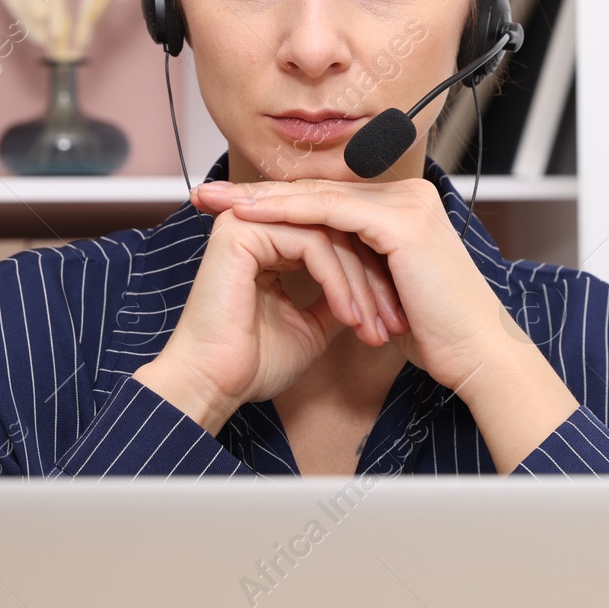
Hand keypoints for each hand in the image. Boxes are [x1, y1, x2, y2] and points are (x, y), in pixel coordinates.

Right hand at [133, 204, 399, 435]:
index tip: (394, 318)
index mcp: (269, 240)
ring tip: (373, 326)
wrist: (214, 386)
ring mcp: (247, 222)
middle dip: (373, 280)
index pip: (336, 239)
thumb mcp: (313, 326)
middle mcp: (258, 223)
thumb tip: (373, 290)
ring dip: (360, 284)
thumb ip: (338, 298)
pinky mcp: (242, 231)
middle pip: (337, 232)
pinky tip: (349, 316)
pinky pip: (312, 243)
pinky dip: (338, 281)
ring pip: (330, 235)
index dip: (371, 277)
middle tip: (394, 321)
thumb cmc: (254, 364)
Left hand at [188, 177, 513, 392]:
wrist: (477, 355)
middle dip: (257, 193)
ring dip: (262, 199)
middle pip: (317, 190)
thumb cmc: (437, 334)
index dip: (275, 202)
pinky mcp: (400, 221)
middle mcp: (408, 195)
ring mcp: (407, 204)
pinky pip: (330, 212)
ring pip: (318, 196)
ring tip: (218, 202)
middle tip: (208, 195)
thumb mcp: (387, 290)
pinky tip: (249, 215)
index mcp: (404, 208)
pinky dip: (286, 212)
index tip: (229, 208)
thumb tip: (325, 268)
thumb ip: (361, 267)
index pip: (326, 199)